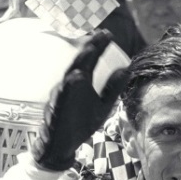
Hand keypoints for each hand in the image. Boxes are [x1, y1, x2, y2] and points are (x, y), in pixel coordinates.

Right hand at [31, 29, 128, 171]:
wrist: (62, 146)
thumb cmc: (80, 123)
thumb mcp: (102, 106)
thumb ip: (112, 89)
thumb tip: (126, 69)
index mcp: (82, 83)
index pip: (91, 61)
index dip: (98, 47)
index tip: (108, 33)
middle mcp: (70, 87)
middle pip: (79, 63)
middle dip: (88, 48)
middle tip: (98, 35)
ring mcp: (61, 98)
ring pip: (68, 77)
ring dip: (78, 63)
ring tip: (89, 50)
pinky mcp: (54, 112)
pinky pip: (60, 99)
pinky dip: (66, 89)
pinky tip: (74, 78)